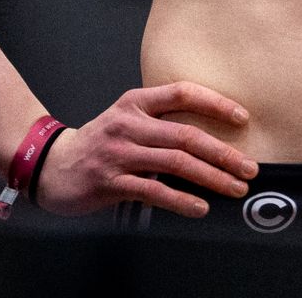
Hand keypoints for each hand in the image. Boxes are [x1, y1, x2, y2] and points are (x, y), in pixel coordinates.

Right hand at [31, 81, 259, 218]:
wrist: (52, 165)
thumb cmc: (101, 141)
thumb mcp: (128, 119)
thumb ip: (162, 120)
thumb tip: (212, 134)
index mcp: (136, 102)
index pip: (182, 93)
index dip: (215, 103)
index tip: (243, 118)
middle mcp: (129, 124)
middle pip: (185, 135)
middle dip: (223, 153)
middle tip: (249, 168)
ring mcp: (119, 153)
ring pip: (175, 163)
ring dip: (211, 178)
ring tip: (235, 188)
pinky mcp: (111, 182)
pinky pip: (154, 190)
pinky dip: (181, 200)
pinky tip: (201, 207)